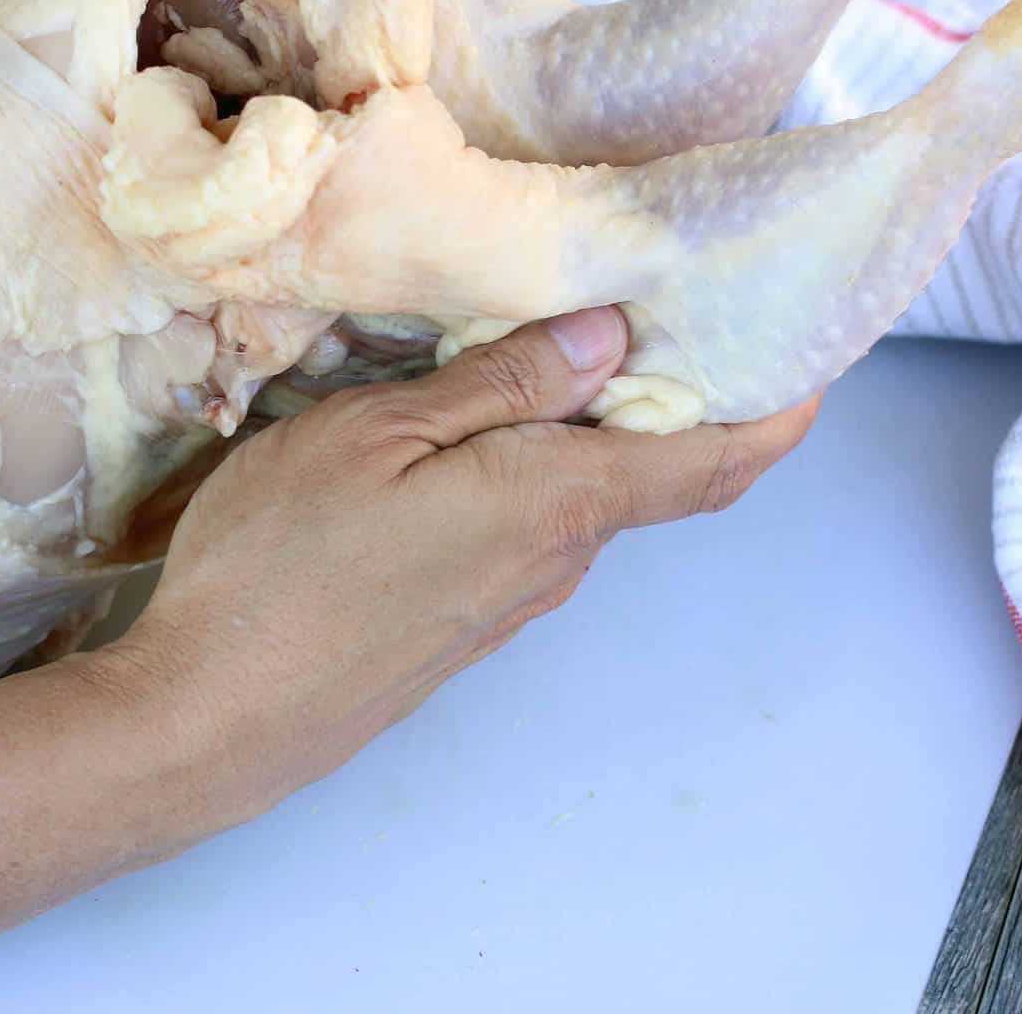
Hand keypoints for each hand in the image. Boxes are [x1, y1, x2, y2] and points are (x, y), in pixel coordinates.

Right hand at [99, 305, 819, 816]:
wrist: (211, 719)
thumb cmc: (281, 564)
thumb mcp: (378, 436)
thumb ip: (499, 388)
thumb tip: (611, 338)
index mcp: (554, 503)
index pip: (710, 461)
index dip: (776, 409)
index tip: (809, 352)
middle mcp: (554, 562)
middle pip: (653, 474)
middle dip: (678, 394)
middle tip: (664, 302)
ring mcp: (508, 603)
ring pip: (584, 500)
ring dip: (597, 431)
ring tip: (559, 343)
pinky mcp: (461, 625)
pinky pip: (531, 532)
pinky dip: (542, 471)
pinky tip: (483, 431)